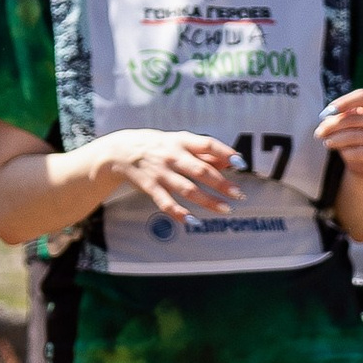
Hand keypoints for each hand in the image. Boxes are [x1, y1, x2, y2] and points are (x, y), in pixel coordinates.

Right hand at [105, 129, 241, 221]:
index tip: (241, 163)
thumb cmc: (158, 145)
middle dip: (221, 183)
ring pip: (187, 189)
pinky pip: (166, 202)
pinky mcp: (151, 187)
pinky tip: (193, 221)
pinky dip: (179, 213)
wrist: (121, 151)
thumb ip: (204, 152)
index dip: (225, 152)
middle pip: (200, 170)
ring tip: (225, 209)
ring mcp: (161, 173)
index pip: (207, 144)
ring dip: (207, 201)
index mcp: (182, 141)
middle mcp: (172, 156)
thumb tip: (230, 162)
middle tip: (238, 194)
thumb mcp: (180, 142)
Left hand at [316, 88, 362, 182]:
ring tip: (326, 142)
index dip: (344, 101)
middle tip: (319, 133)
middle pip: (355, 118)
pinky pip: (359, 152)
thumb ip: (338, 117)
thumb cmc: (354, 134)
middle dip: (333, 125)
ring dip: (336, 139)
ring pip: (355, 136)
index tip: (328, 110)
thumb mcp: (346, 122)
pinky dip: (346, 152)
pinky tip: (341, 152)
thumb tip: (326, 121)